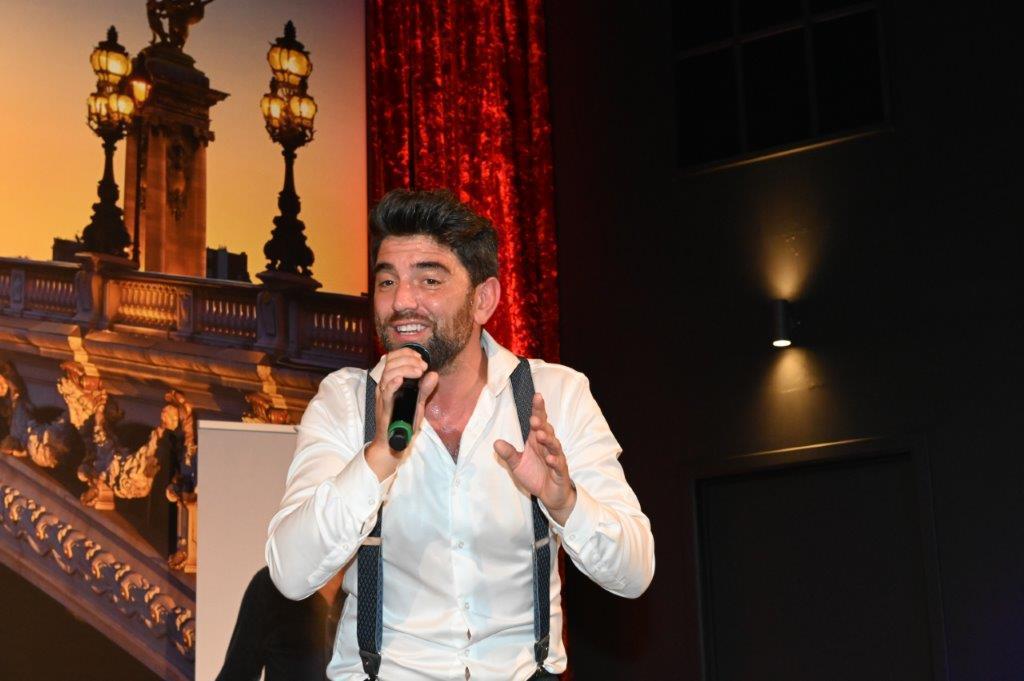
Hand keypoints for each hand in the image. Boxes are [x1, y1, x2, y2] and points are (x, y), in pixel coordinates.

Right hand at [365, 348, 438, 479]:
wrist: (394, 441)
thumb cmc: (403, 420)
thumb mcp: (417, 402)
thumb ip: (425, 389)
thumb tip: (434, 374)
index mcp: (390, 381)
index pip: (393, 358)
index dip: (406, 353)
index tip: (421, 358)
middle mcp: (384, 385)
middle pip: (390, 362)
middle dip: (409, 360)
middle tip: (423, 366)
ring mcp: (383, 395)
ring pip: (388, 374)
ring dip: (405, 369)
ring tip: (418, 372)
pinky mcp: (384, 406)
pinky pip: (386, 392)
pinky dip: (392, 383)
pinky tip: (400, 379)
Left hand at [494, 393, 576, 524]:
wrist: (550, 496)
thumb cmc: (535, 475)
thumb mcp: (517, 464)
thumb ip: (508, 453)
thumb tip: (495, 443)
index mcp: (537, 441)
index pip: (539, 421)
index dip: (538, 409)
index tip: (537, 396)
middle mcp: (547, 446)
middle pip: (547, 430)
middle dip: (541, 424)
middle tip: (534, 419)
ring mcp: (556, 458)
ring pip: (554, 445)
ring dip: (548, 440)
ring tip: (541, 435)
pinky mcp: (560, 472)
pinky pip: (558, 464)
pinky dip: (554, 460)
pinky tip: (549, 458)